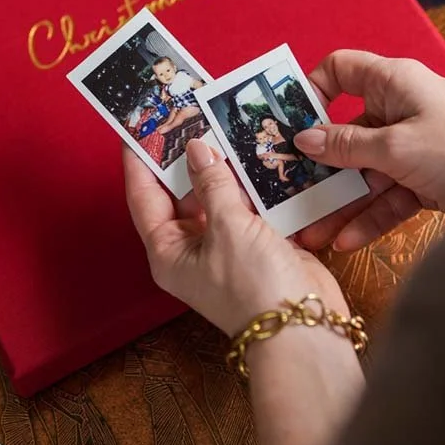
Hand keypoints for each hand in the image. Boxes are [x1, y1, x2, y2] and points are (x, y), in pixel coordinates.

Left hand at [123, 139, 347, 337]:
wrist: (304, 330)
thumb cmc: (254, 287)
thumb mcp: (228, 228)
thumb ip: (212, 183)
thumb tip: (195, 147)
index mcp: (168, 251)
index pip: (143, 196)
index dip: (139, 160)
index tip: (139, 125)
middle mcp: (192, 248)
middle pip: (180, 193)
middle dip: (185, 157)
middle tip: (189, 114)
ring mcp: (226, 246)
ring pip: (217, 195)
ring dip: (221, 167)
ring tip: (221, 124)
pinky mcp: (257, 244)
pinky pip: (247, 205)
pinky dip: (251, 182)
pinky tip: (255, 153)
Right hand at [293, 50, 444, 253]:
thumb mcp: (397, 146)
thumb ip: (347, 145)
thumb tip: (303, 138)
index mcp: (392, 83)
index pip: (340, 70)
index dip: (312, 90)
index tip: (288, 121)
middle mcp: (400, 111)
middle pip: (346, 132)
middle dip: (318, 164)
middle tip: (287, 188)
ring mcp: (413, 148)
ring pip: (364, 172)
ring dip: (339, 201)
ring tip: (309, 230)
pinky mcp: (425, 181)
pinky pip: (387, 197)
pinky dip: (368, 217)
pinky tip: (344, 240)